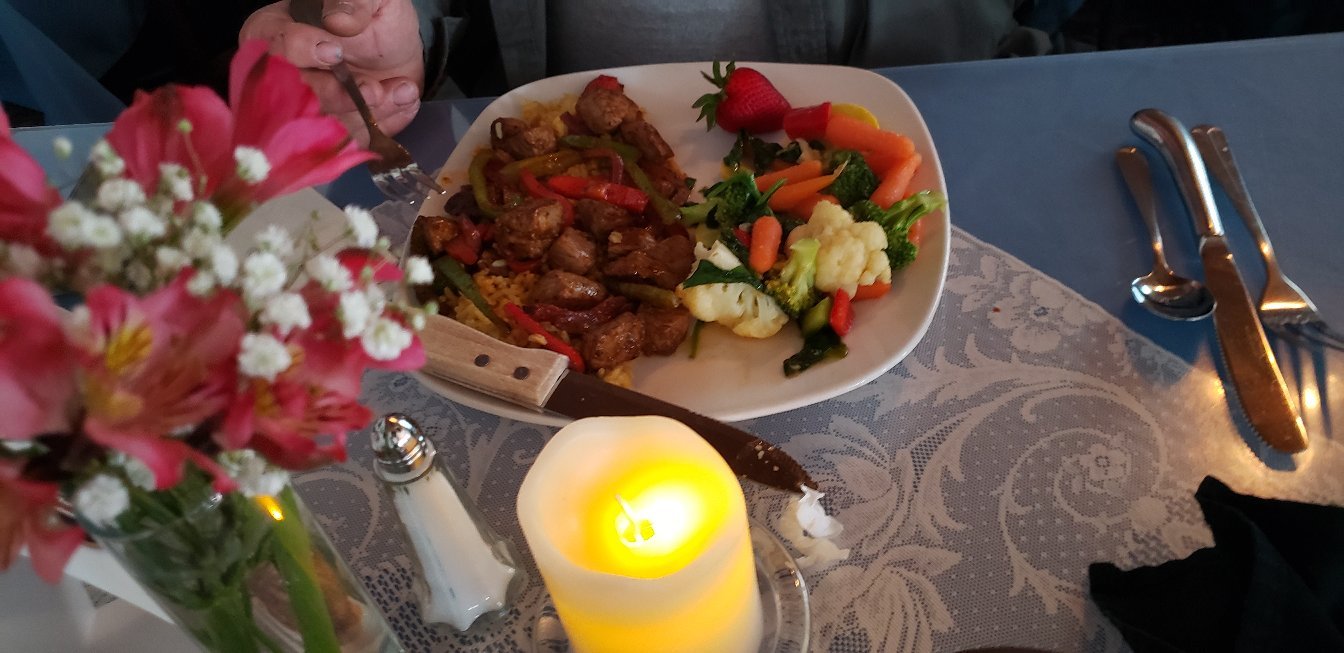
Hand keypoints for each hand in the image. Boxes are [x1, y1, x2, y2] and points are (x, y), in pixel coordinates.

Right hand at [240, 0, 424, 144]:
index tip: (334, 51)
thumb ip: (352, 1)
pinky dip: (383, 122)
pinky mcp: (334, 133)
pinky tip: (403, 98)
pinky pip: (351, 139)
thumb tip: (337, 20)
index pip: (273, 47)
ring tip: (402, 89)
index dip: (301, 50)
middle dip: (338, 95)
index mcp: (274, 32)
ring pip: (325, 124)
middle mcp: (282, 76)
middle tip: (373, 89)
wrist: (398, 49)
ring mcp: (307, 109)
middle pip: (294, 97)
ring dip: (368, 111)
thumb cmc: (373, 16)